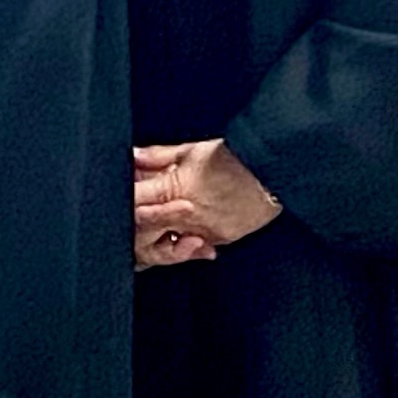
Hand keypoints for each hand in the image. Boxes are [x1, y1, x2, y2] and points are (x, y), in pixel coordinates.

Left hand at [132, 138, 279, 265]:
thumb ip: (157, 156)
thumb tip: (133, 156)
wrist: (274, 175)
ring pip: (166, 247)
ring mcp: (203, 233)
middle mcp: (186, 217)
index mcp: (175, 191)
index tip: (123, 194)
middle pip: (143, 234)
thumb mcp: (193, 150)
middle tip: (138, 213)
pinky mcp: (219, 240)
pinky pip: (193, 248)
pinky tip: (186, 229)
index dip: (125, 200)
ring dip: (158, 237)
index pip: (134, 205)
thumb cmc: (237, 159)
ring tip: (163, 222)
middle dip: (136, 225)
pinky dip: (185, 241)